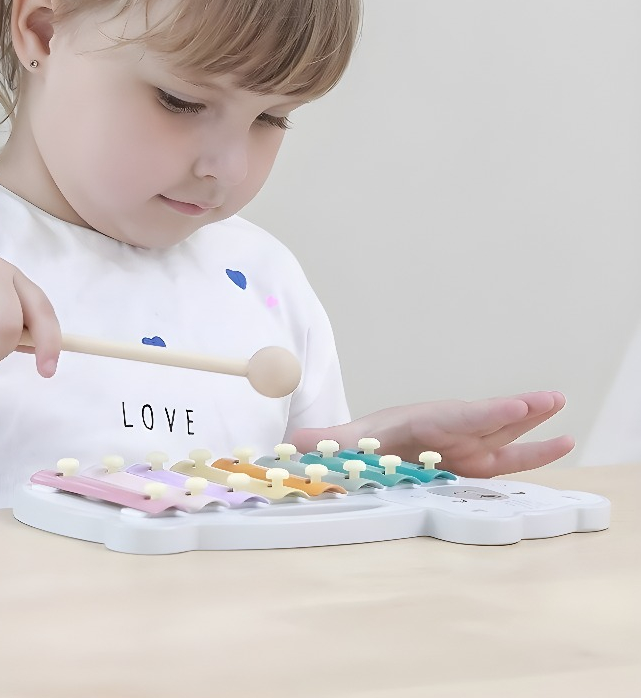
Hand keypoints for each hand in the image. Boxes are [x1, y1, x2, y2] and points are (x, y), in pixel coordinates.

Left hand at [290, 391, 573, 476]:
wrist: (371, 444)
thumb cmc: (366, 439)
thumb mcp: (348, 440)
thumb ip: (328, 441)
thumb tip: (297, 439)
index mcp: (423, 423)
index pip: (457, 418)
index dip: (484, 416)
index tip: (511, 408)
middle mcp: (450, 430)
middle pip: (486, 420)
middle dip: (514, 410)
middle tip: (548, 397)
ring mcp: (466, 446)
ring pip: (503, 434)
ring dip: (531, 423)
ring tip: (562, 405)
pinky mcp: (475, 462)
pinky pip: (508, 458)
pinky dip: (534, 451)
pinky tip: (563, 443)